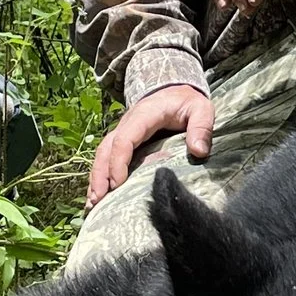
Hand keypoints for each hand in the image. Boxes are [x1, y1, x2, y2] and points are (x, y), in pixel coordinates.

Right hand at [88, 83, 212, 206]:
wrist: (177, 92)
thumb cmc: (188, 103)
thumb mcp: (201, 109)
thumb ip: (201, 127)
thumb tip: (198, 151)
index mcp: (144, 115)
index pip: (124, 138)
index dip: (118, 161)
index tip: (118, 184)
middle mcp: (128, 124)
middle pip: (106, 149)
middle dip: (101, 174)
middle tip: (98, 200)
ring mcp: (123, 133)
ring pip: (102, 154)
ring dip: (97, 178)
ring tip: (93, 203)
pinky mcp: (123, 142)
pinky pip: (107, 158)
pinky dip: (101, 176)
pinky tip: (98, 195)